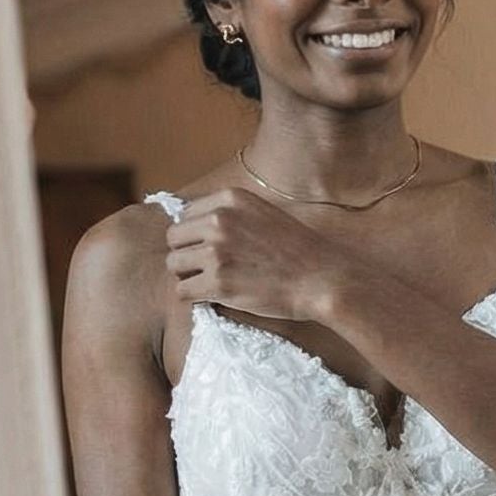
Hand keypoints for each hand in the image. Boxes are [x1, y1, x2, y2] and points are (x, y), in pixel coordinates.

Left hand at [164, 186, 346, 321]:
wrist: (322, 278)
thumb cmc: (299, 250)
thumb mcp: (264, 214)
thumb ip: (232, 214)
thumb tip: (196, 224)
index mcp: (231, 199)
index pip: (186, 213)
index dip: (195, 234)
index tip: (211, 247)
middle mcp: (219, 220)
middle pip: (174, 237)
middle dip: (187, 253)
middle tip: (209, 268)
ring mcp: (217, 251)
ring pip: (174, 264)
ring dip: (189, 276)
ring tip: (212, 282)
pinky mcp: (218, 282)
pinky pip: (182, 291)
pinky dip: (194, 297)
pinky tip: (214, 296)